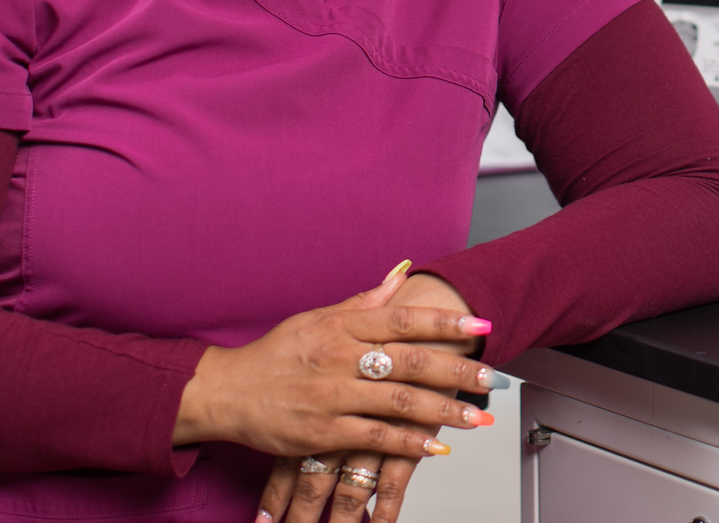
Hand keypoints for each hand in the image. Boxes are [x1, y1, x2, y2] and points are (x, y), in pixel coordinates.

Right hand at [238, 269, 492, 522]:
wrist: (227, 392)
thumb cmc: (275, 354)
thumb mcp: (317, 317)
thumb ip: (363, 301)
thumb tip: (402, 272)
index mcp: (342, 326)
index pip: (403, 319)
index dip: (445, 323)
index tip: (480, 326)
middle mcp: (341, 358)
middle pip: (411, 362)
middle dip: (457, 371)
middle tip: (491, 378)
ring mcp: (333, 396)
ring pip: (400, 402)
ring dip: (443, 412)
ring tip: (477, 418)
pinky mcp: (324, 432)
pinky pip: (375, 438)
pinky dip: (409, 443)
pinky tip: (436, 447)